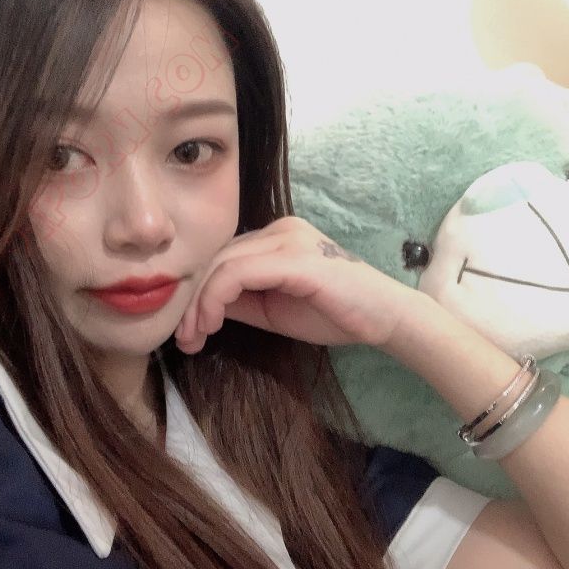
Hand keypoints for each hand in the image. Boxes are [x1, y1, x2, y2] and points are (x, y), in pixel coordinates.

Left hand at [174, 215, 419, 353]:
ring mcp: (287, 240)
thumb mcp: (272, 308)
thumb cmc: (335, 314)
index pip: (221, 258)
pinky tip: (211, 323)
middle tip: (182, 339)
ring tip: (193, 337)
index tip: (187, 332)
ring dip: (199, 304)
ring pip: (222, 264)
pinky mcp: (294, 258)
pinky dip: (216, 298)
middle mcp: (278, 230)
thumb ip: (239, 300)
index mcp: (274, 238)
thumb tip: (198, 307)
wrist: (385, 318)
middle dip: (191, 301)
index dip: (196, 293)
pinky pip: (239, 273)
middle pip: (216, 259)